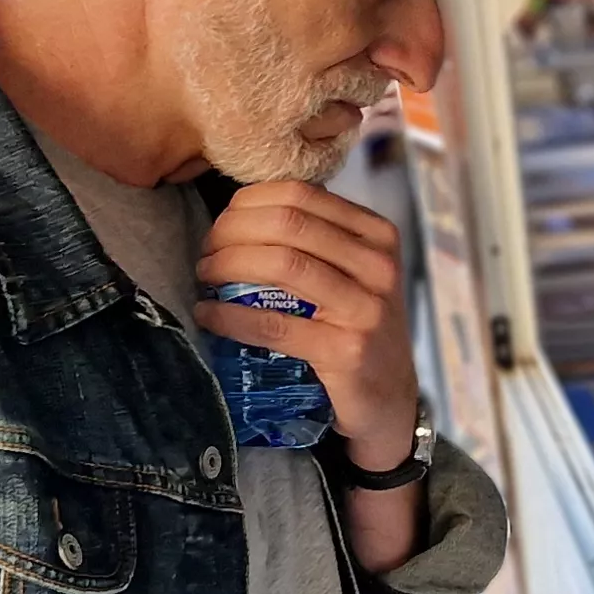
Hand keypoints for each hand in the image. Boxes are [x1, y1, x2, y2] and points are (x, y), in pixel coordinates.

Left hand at [193, 182, 411, 464]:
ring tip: (205, 277)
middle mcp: (378, 265)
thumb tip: (240, 215)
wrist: (388, 399)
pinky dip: (230, 316)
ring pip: (281, 264)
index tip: (221, 225)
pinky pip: (273, 324)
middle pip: (288, 223)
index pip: (302, 194)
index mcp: (377, 234)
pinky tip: (208, 314)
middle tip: (206, 253)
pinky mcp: (346, 351)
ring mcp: (366, 308)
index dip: (248, 204)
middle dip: (232, 232)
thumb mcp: (353, 274)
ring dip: (228, 266)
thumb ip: (315, 241)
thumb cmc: (357, 329)